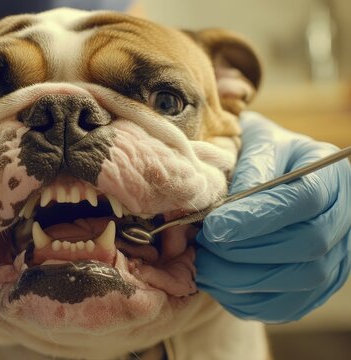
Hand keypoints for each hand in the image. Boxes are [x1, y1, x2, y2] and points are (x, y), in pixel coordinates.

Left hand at [195, 112, 349, 322]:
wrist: (274, 174)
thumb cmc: (262, 158)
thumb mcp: (257, 144)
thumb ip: (250, 169)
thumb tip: (228, 211)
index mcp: (331, 176)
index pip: (305, 200)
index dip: (258, 217)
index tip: (215, 226)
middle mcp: (345, 217)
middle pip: (309, 245)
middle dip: (248, 250)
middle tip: (205, 243)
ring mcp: (339, 256)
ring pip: (303, 281)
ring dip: (244, 279)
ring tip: (205, 263)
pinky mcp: (320, 285)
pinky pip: (290, 306)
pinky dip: (250, 301)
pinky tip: (217, 283)